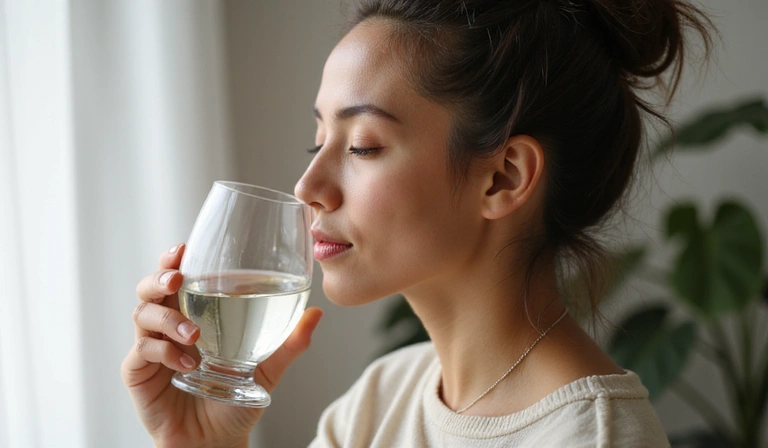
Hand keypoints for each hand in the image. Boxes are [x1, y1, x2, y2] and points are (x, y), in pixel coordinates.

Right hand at [121, 244, 322, 447]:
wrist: (215, 441)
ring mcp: (151, 347)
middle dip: (160, 276)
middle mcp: (169, 325)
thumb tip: (317, 314)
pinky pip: (142, 350)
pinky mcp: (138, 372)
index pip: (179, 277)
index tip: (184, 248)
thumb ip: (289, 342)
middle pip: (150, 288)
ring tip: (194, 334)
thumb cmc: (235, 400)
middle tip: (177, 279)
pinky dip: (164, 351)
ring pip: (142, 313)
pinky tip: (187, 364)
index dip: (175, 259)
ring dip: (168, 317)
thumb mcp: (268, 369)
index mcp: (194, 313)